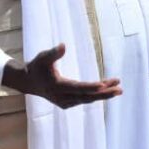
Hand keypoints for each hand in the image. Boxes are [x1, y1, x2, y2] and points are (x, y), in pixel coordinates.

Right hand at [3, 43, 121, 108]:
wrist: (28, 82)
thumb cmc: (36, 66)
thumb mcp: (43, 57)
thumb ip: (54, 53)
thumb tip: (64, 45)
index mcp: (57, 87)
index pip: (78, 88)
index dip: (92, 87)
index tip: (105, 85)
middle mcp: (62, 97)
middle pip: (87, 97)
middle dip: (104, 93)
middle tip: (120, 89)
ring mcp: (65, 102)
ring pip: (87, 99)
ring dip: (103, 94)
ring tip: (118, 88)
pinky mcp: (66, 103)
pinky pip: (84, 100)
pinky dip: (95, 96)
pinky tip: (106, 91)